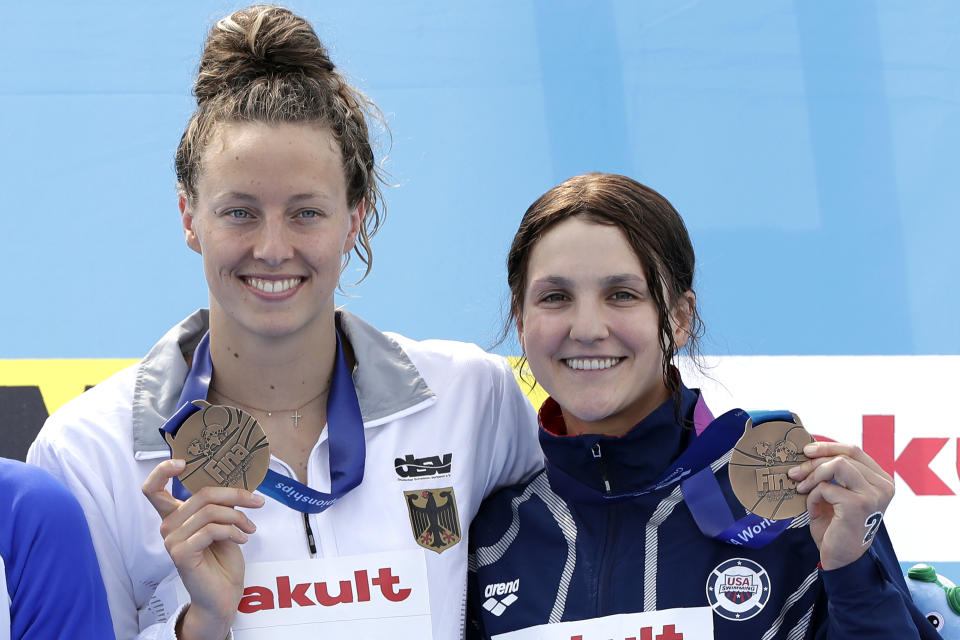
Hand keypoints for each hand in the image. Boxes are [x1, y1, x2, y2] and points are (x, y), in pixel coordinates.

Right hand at [142, 459, 263, 639]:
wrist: (224, 594)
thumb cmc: (223, 558)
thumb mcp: (223, 523)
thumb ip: (220, 503)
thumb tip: (236, 482)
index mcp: (175, 515)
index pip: (153, 488)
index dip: (163, 470)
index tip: (184, 462)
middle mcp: (168, 526)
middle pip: (201, 494)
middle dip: (235, 494)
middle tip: (257, 502)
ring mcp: (172, 540)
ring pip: (211, 511)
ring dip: (239, 516)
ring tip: (250, 527)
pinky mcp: (182, 553)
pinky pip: (212, 529)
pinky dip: (234, 530)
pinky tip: (243, 538)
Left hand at [788, 442, 893, 569]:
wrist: (840, 558)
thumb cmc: (837, 525)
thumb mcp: (836, 493)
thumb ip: (832, 473)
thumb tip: (808, 450)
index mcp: (880, 480)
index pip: (854, 451)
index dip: (828, 446)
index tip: (806, 450)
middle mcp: (883, 486)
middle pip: (844, 456)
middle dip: (813, 462)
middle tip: (794, 473)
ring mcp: (874, 495)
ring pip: (837, 465)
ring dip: (813, 475)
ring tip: (801, 489)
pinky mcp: (859, 505)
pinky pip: (826, 487)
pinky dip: (813, 497)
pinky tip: (812, 511)